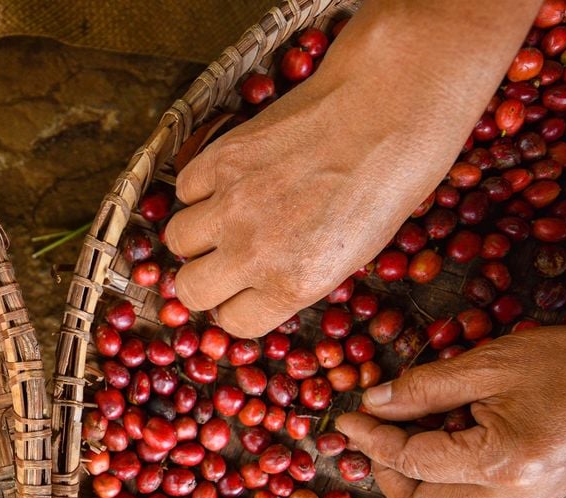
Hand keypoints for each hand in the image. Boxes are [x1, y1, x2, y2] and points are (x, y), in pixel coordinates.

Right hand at [164, 0, 540, 337]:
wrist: (389, 105)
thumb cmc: (388, 181)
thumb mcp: (353, 253)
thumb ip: (297, 276)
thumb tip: (260, 283)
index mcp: (293, 284)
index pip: (233, 323)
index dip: (237, 307)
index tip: (243, 293)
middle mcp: (254, 252)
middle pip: (190, 290)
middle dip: (204, 280)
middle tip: (222, 261)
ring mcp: (231, 204)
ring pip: (176, 240)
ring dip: (196, 233)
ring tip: (224, 216)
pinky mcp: (219, 158)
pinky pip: (185, 187)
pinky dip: (200, 187)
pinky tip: (229, 178)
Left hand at [335, 324, 565, 497]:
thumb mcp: (489, 364)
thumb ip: (424, 388)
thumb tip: (372, 404)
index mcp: (501, 463)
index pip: (411, 460)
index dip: (370, 438)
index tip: (346, 419)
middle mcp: (513, 497)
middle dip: (386, 474)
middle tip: (372, 435)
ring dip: (414, 480)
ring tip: (406, 433)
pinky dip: (445, 479)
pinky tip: (443, 441)